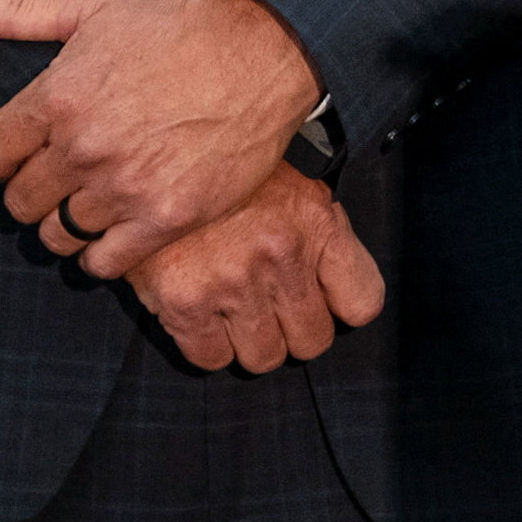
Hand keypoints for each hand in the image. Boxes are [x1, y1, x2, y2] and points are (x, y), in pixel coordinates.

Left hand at [0, 0, 323, 280]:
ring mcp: (124, 187)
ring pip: (56, 235)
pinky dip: (102, 252)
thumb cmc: (176, 28)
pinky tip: (118, 228)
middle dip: (36, 189)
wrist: (266, 53)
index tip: (27, 151)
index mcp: (56, 99)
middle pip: (19, 203)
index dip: (3, 156)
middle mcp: (83, 148)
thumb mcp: (94, 7)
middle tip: (67, 175)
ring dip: (68, 221)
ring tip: (94, 200)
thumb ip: (17, 10)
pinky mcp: (165, 217)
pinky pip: (103, 262)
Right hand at [128, 162, 385, 374]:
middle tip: (276, 308)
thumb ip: (323, 234)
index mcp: (317, 224)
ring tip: (238, 310)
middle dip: (296, 329)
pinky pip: (212, 359)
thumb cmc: (234, 177)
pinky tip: (206, 316)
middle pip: (313, 341)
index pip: (363, 303)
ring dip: (253, 341)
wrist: (158, 162)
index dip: (343, 307)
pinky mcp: (184, 304)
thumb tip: (338, 287)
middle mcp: (280, 257)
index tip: (327, 302)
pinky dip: (210, 346)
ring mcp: (232, 284)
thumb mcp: (296, 186)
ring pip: (264, 358)